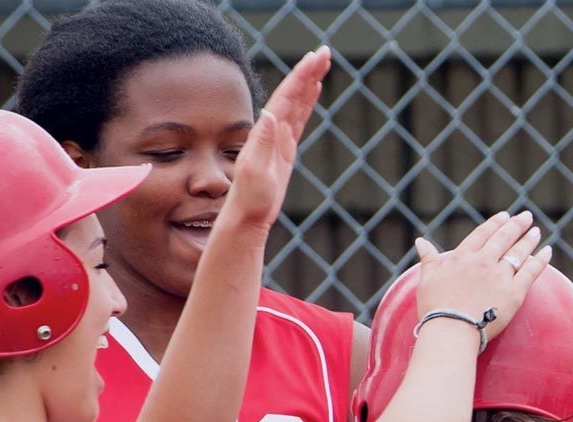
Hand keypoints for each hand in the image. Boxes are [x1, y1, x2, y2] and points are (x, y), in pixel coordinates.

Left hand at [217, 46, 331, 231]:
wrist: (247, 217)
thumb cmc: (250, 199)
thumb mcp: (255, 173)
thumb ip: (262, 143)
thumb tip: (270, 113)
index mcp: (265, 131)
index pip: (286, 97)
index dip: (300, 76)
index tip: (314, 58)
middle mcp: (270, 130)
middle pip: (293, 94)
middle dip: (308, 72)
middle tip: (325, 52)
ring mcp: (279, 138)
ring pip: (297, 103)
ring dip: (309, 82)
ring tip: (323, 63)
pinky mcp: (286, 149)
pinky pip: (299, 118)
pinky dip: (307, 102)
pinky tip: (314, 91)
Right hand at [412, 211, 551, 340]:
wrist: (452, 330)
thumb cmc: (436, 309)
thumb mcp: (426, 280)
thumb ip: (428, 260)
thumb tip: (421, 242)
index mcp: (462, 257)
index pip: (482, 234)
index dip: (495, 224)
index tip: (504, 216)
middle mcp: (483, 262)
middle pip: (504, 238)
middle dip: (516, 225)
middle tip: (526, 217)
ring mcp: (500, 276)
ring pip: (519, 252)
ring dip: (529, 239)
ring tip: (536, 231)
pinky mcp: (515, 292)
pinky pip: (531, 271)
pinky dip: (541, 260)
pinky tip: (547, 251)